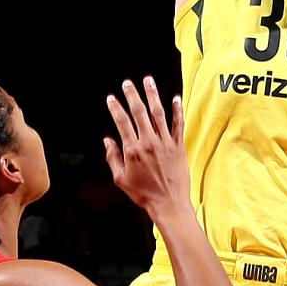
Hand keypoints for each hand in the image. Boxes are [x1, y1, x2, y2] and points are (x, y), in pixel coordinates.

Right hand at [102, 76, 192, 220]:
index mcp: (133, 150)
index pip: (122, 122)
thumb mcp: (120, 179)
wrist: (169, 203)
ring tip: (148, 81)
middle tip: (128, 83)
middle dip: (132, 95)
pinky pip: (178, 124)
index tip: (112, 98)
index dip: (116, 108)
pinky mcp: (178, 146)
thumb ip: (112, 158)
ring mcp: (165, 143)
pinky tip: (176, 98)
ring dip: (153, 95)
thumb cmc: (144, 194)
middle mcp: (149, 142)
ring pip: (158, 113)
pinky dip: (177, 111)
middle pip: (139, 112)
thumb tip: (108, 141)